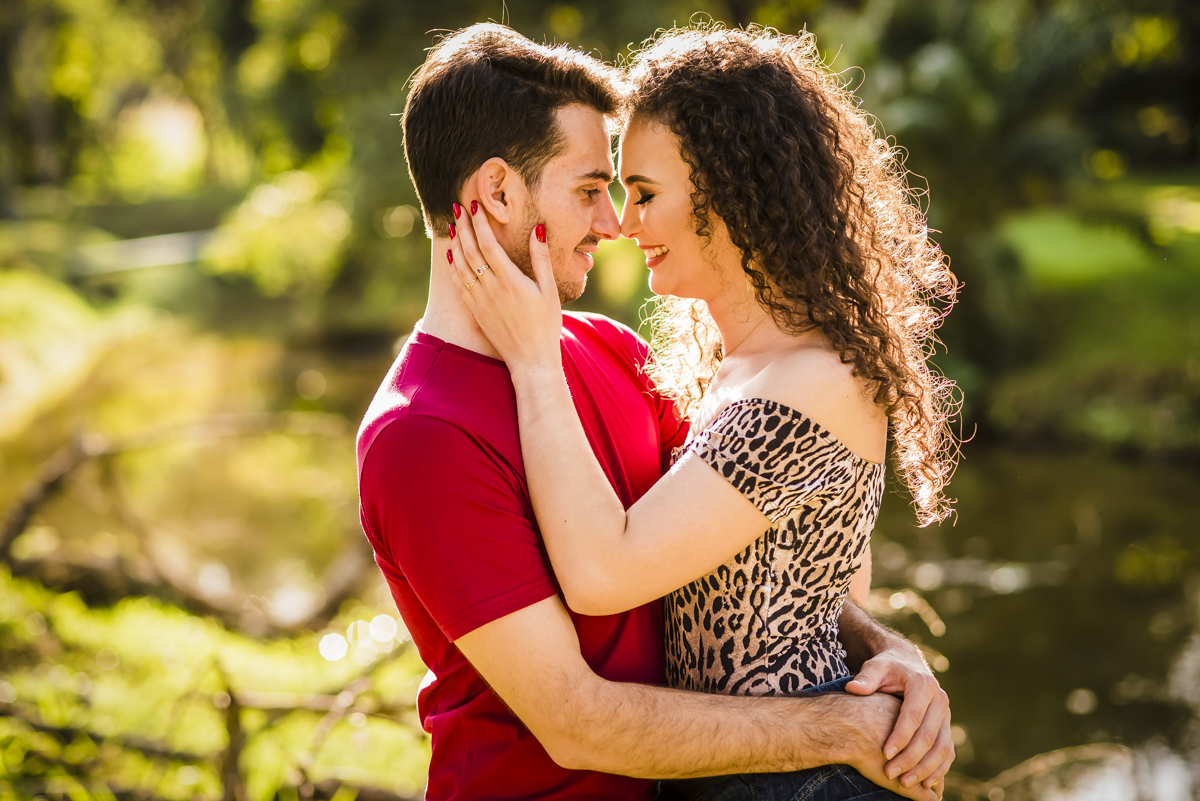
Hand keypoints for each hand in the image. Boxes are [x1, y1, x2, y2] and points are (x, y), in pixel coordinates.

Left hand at [446, 202, 562, 372]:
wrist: (530, 360)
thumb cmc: (545, 325)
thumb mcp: (549, 290)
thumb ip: (541, 259)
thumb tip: (538, 230)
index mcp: (510, 280)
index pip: (489, 244)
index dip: (480, 223)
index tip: (474, 206)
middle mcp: (490, 288)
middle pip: (471, 251)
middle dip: (463, 227)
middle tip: (457, 207)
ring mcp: (480, 301)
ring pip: (461, 266)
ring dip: (455, 243)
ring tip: (452, 226)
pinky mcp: (475, 311)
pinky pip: (459, 284)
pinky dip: (453, 267)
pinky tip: (452, 256)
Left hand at [846, 645, 953, 792]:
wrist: (906, 663)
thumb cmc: (886, 667)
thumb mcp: (875, 666)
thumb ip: (866, 678)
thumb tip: (853, 688)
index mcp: (923, 685)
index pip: (913, 716)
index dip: (900, 737)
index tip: (884, 754)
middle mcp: (940, 700)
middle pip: (929, 735)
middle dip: (911, 758)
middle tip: (891, 774)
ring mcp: (946, 715)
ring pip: (942, 747)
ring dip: (926, 769)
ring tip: (905, 782)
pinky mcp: (947, 727)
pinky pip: (948, 752)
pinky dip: (939, 769)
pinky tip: (924, 783)